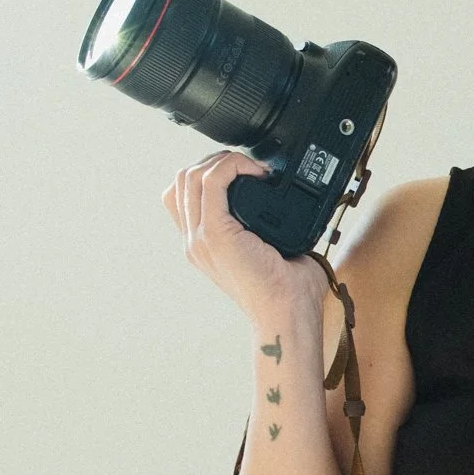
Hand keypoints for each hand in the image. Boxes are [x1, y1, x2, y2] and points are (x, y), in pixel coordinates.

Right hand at [161, 150, 328, 328]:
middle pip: (183, 180)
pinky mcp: (214, 235)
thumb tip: (290, 203)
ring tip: (252, 168)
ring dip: (223, 161)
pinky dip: (232, 166)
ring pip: (190, 176)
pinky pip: (211, 181)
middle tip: (250, 166)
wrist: (288, 313)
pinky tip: (256, 172)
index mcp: (203, 245)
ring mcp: (200, 238)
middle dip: (216, 161)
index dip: (210, 172)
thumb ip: (268, 227)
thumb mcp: (272, 250)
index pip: (185, 194)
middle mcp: (195, 241)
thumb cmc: (288, 289)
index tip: (245, 172)